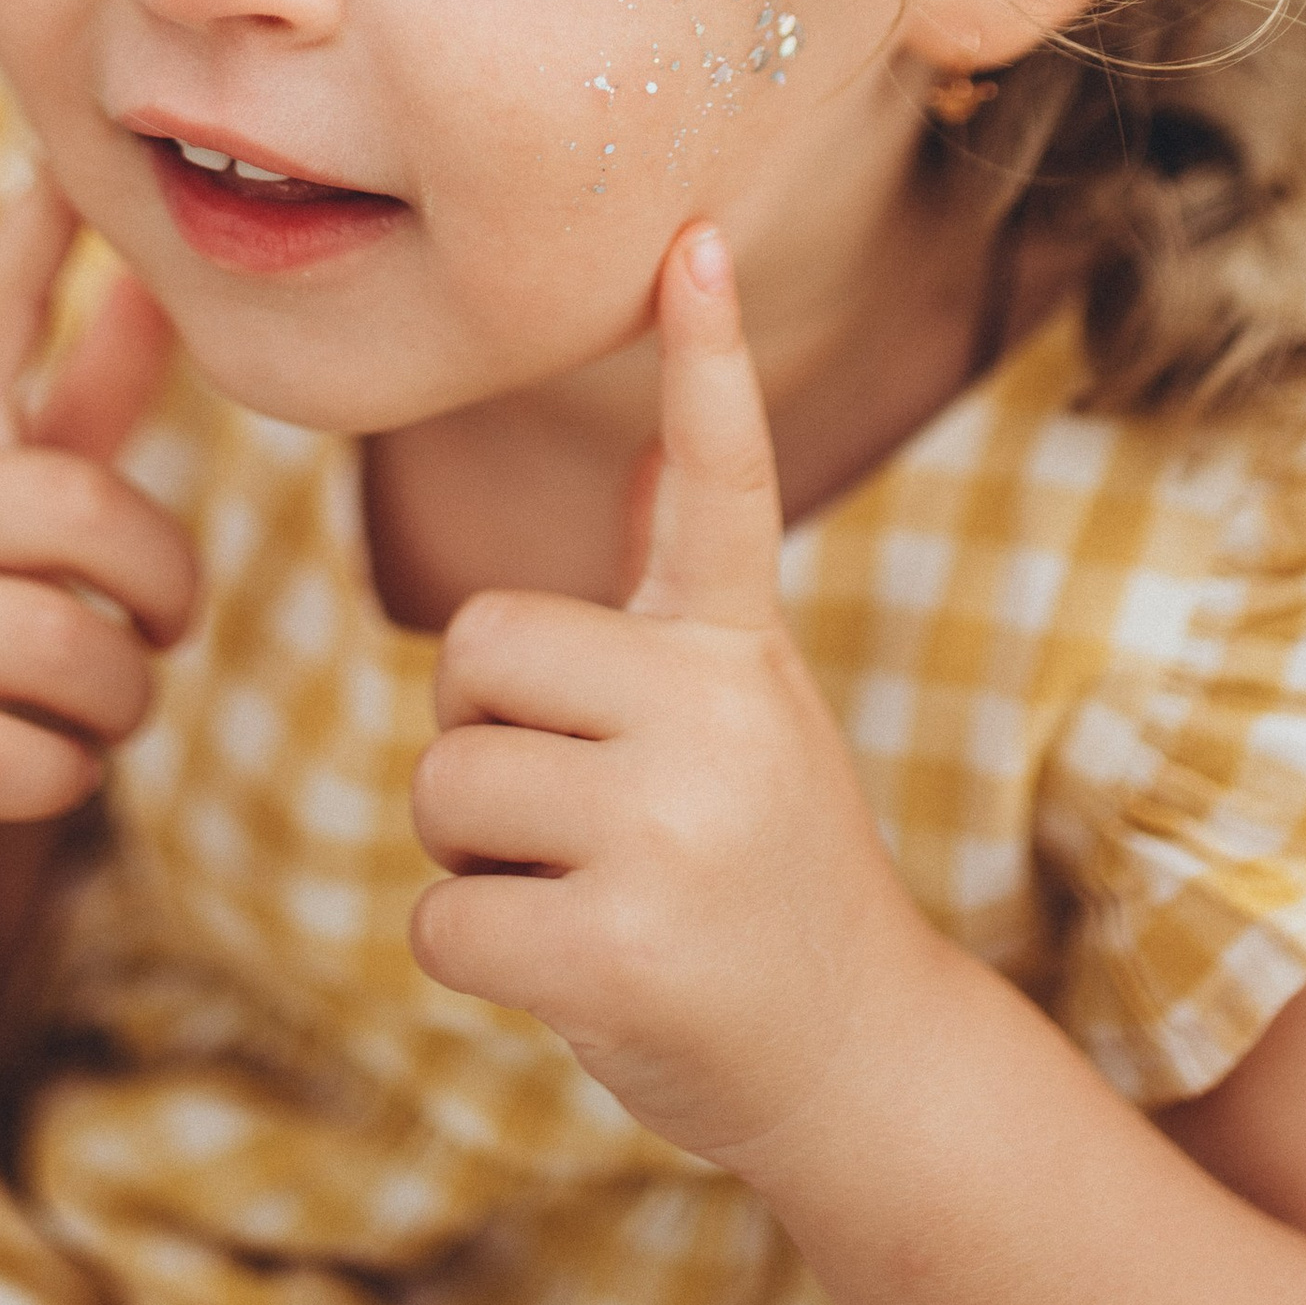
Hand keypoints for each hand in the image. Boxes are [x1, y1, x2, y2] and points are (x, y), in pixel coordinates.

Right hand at [0, 178, 189, 874]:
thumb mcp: (5, 514)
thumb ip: (84, 403)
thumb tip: (158, 280)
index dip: (34, 241)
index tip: (70, 158)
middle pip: (82, 509)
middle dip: (164, 583)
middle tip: (167, 632)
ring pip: (61, 643)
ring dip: (120, 701)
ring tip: (104, 716)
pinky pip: (12, 753)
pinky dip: (62, 777)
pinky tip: (42, 773)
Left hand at [409, 222, 937, 1169]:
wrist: (862, 1064)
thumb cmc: (768, 872)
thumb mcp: (746, 715)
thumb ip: (678, 602)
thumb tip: (638, 461)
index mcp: (739, 646)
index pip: (719, 477)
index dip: (706, 360)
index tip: (694, 241)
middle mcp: (719, 714)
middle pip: (475, 649)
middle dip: (482, 737)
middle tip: (578, 817)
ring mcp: (677, 831)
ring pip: (444, 784)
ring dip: (475, 859)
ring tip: (589, 896)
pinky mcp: (623, 951)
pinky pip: (444, 916)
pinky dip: (473, 955)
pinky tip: (576, 975)